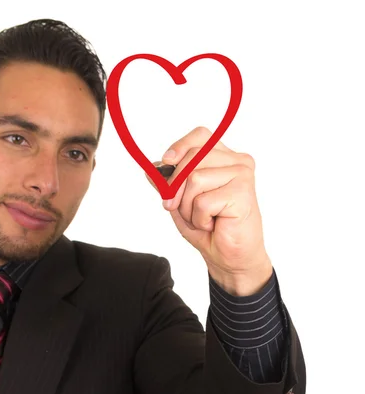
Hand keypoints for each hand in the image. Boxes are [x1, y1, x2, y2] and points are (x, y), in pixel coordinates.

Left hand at [146, 126, 271, 283]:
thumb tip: (150, 168)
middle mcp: (237, 161)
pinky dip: (200, 218)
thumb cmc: (210, 228)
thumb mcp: (181, 202)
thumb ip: (168, 183)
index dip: (180, 146)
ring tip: (203, 218)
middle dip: (176, 187)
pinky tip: (214, 224)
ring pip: (195, 179)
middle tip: (178, 208)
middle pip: (192, 157)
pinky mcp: (243, 192)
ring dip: (188, 207)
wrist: (229, 257)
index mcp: (225, 158)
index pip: (201, 136)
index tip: (165, 162)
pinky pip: (203, 201)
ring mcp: (242, 175)